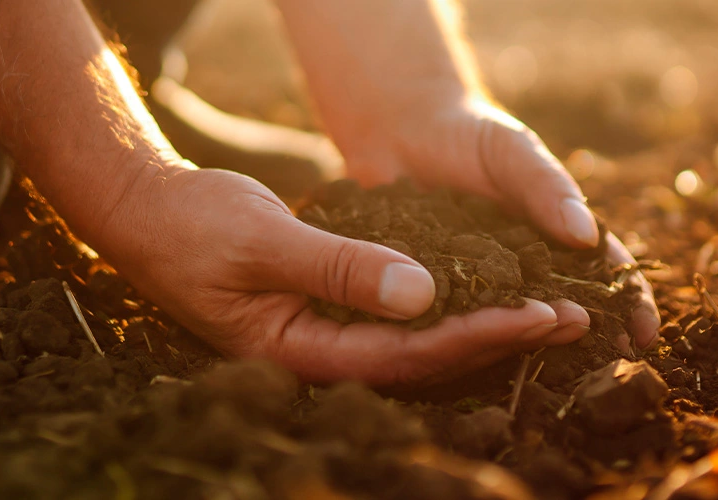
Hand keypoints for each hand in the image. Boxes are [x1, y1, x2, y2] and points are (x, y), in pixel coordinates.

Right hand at [94, 166, 591, 384]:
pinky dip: (447, 304)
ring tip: (550, 310)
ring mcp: (323, 334)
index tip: (537, 314)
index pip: (406, 356)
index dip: (476, 337)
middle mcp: (318, 354)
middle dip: (497, 339)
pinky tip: (488, 290)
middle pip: (423, 360)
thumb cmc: (193, 226)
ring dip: (481, 324)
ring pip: (417, 342)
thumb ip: (340, 268)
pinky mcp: (327, 310)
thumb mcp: (264, 241)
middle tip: (572, 318)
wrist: (145, 213)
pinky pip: (399, 317)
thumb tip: (422, 295)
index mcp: (298, 351)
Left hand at [331, 98, 660, 350]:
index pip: (604, 272)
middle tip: (608, 369)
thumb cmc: (469, 133)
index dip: (629, 303)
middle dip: (592, 339)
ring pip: (512, 323)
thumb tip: (588, 235)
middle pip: (566, 308)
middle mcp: (524, 266)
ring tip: (552, 371)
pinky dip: (469, 340)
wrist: (399, 129)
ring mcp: (481, 282)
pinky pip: (456, 319)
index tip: (645, 334)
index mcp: (555, 233)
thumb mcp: (513, 151)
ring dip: (532, 347)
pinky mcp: (434, 290)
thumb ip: (547, 187)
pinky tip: (475, 359)